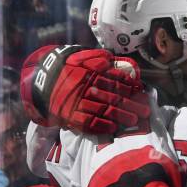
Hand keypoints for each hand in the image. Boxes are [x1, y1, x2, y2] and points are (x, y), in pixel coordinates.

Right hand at [21, 45, 149, 133]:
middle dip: (130, 105)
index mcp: (89, 73)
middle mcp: (85, 88)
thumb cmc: (67, 66)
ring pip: (102, 111)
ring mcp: (77, 103)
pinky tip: (113, 128)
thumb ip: (99, 59)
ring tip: (134, 120)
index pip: (114, 81)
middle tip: (145, 111)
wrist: (41, 77)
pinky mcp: (69, 115)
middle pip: (112, 97)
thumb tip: (114, 60)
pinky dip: (101, 126)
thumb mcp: (83, 58)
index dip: (129, 87)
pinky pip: (87, 123)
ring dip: (120, 116)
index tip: (141, 92)